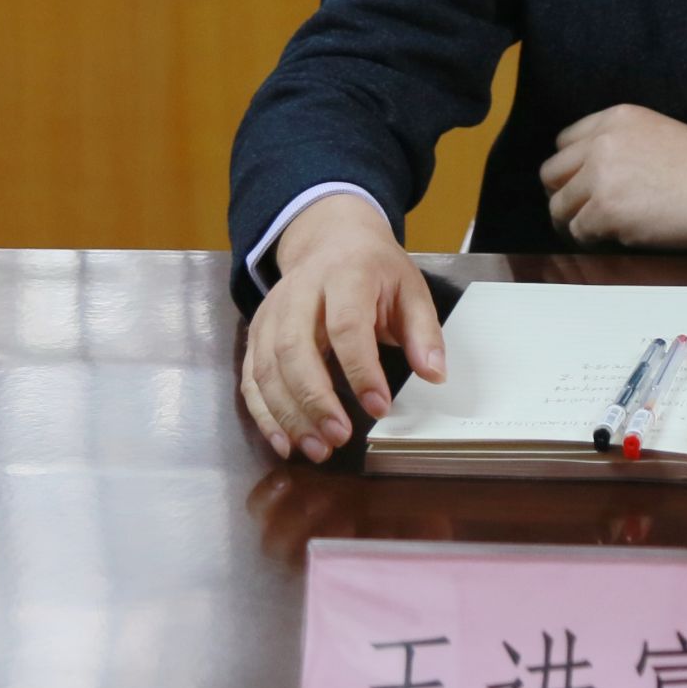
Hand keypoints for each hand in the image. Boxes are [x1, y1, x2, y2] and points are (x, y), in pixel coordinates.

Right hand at [240, 193, 444, 463]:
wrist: (331, 238)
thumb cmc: (375, 269)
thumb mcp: (410, 288)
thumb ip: (423, 332)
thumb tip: (435, 375)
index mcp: (346, 275)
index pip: (346, 325)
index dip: (361, 370)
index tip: (379, 406)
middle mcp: (299, 293)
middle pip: (294, 348)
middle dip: (314, 399)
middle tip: (340, 437)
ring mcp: (271, 313)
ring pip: (266, 367)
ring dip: (288, 414)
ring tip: (317, 449)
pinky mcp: (256, 333)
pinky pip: (251, 378)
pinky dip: (264, 415)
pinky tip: (286, 442)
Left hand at [539, 104, 686, 247]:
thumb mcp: (656, 131)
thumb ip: (619, 143)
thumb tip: (591, 174)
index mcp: (615, 118)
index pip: (563, 142)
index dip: (570, 168)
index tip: (579, 184)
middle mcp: (601, 142)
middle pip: (551, 173)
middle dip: (562, 194)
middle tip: (578, 212)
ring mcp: (600, 176)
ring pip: (558, 206)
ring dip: (573, 221)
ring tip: (594, 230)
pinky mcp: (606, 209)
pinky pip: (579, 230)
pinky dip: (591, 239)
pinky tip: (613, 238)